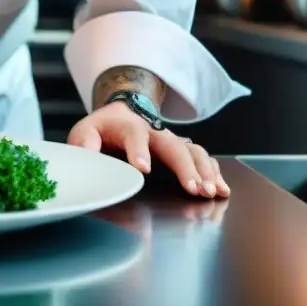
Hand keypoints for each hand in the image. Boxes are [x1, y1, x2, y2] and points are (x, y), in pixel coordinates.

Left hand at [67, 102, 230, 198]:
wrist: (121, 113)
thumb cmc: (103, 128)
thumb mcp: (85, 132)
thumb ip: (85, 145)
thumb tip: (86, 158)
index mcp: (128, 126)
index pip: (134, 135)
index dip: (138, 151)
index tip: (142, 168)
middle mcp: (155, 132)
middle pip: (173, 146)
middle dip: (185, 168)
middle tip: (194, 189)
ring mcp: (171, 140)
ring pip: (193, 151)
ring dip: (204, 171)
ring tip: (210, 192)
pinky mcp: (181, 150)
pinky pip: (202, 158)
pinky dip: (215, 172)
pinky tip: (222, 189)